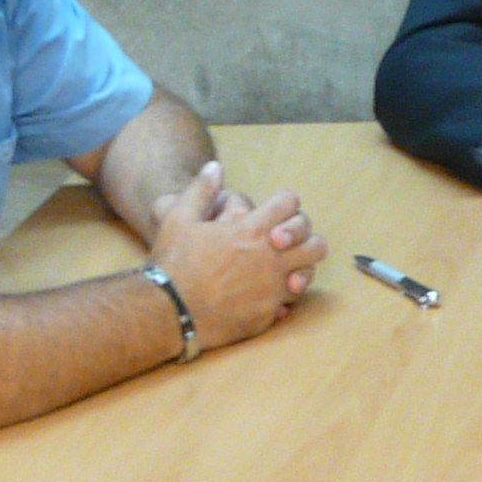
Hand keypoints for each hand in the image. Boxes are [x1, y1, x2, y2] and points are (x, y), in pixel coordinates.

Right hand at [148, 162, 328, 351]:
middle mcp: (270, 259)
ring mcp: (272, 289)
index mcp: (252, 231)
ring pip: (308, 273)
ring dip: (300, 266)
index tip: (274, 209)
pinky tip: (269, 292)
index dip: (283, 202)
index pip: (289, 204)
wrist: (168, 313)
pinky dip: (284, 296)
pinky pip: (290, 302)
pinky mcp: (267, 314)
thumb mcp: (179, 218)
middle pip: (313, 241)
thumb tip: (216, 167)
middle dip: (304, 236)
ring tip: (283, 265)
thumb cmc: (173, 264)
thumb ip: (200, 190)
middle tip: (286, 238)